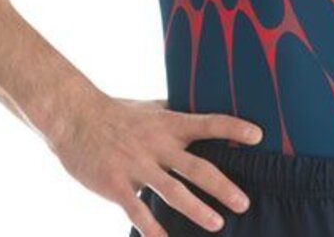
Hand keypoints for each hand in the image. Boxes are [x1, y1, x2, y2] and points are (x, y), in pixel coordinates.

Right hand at [46, 92, 262, 235]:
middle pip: (197, 167)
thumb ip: (174, 113)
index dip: (234, 127)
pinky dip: (152, 228)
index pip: (208, 122)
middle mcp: (157, 144)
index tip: (259, 136)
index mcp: (168, 124)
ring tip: (218, 224)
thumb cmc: (116, 112)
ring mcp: (137, 165)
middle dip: (223, 186)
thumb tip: (199, 109)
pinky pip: (137, 210)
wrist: (74, 117)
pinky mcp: (116, 183)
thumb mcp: (150, 108)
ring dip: (197, 210)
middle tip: (244, 202)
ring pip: (173, 191)